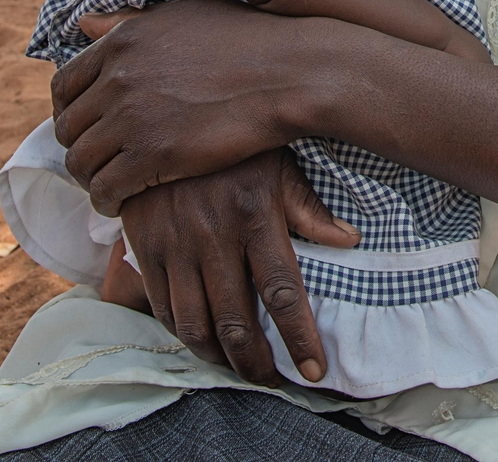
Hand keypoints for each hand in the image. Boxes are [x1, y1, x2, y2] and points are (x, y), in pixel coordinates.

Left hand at [52, 0, 337, 213]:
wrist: (290, 73)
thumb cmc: (247, 40)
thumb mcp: (181, 15)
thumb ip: (128, 23)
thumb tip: (83, 24)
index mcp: (121, 42)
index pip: (64, 85)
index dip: (69, 111)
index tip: (86, 127)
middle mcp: (117, 78)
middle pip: (68, 128)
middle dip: (79, 147)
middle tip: (99, 161)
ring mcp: (132, 118)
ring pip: (81, 163)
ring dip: (91, 179)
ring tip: (109, 185)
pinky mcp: (153, 156)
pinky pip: (107, 189)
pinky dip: (107, 201)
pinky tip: (123, 203)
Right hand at [118, 148, 357, 386]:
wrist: (161, 115)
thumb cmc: (234, 143)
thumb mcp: (278, 163)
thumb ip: (310, 207)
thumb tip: (350, 239)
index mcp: (255, 216)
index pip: (283, 292)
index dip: (300, 339)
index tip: (314, 371)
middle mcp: (215, 236)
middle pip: (238, 322)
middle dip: (257, 364)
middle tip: (272, 383)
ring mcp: (176, 245)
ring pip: (196, 325)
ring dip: (219, 359)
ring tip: (238, 371)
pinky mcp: (147, 248)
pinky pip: (163, 307)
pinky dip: (182, 334)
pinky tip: (201, 342)